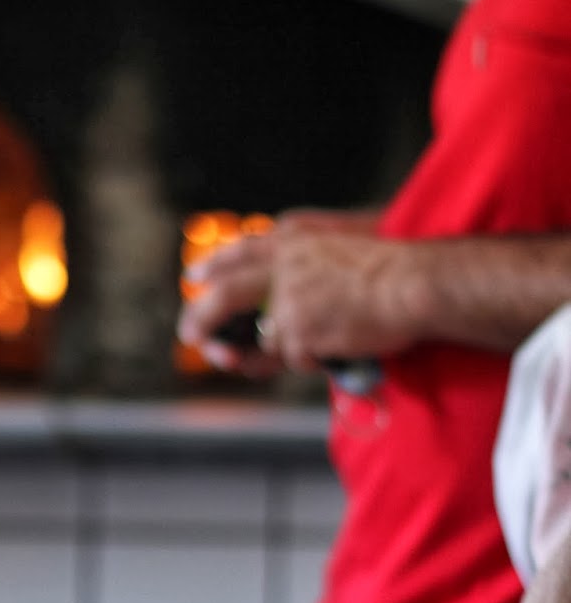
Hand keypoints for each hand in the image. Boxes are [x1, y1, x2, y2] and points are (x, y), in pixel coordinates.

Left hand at [177, 213, 416, 373]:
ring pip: (264, 340)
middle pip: (224, 296)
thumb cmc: (391, 271)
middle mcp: (281, 268)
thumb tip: (279, 307)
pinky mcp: (296, 332)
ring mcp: (286, 302)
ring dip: (277, 352)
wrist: (413, 283)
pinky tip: (338, 345)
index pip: (242, 251)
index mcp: (292, 242)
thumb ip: (303, 270)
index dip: (216, 266)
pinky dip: (314, 359)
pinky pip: (294, 359)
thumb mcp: (339, 251)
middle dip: (201, 319)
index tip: (196, 276)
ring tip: (316, 343)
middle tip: (190, 336)